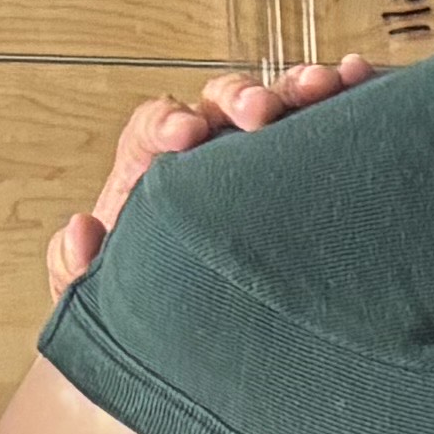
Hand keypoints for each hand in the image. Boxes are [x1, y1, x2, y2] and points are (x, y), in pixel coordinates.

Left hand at [49, 58, 374, 298]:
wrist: (188, 351)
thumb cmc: (146, 311)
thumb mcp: (99, 300)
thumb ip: (75, 266)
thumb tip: (82, 230)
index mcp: (153, 172)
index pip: (154, 126)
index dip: (168, 122)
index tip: (185, 137)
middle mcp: (208, 155)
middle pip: (221, 104)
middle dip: (241, 99)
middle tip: (260, 112)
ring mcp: (257, 162)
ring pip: (276, 107)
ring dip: (298, 91)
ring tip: (324, 86)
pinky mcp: (299, 173)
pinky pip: (318, 127)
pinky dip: (340, 99)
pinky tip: (358, 83)